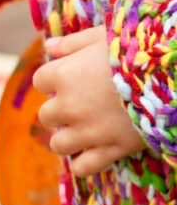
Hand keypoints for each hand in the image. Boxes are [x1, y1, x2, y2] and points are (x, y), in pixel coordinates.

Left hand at [33, 26, 145, 175]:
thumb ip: (73, 42)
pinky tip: (95, 152)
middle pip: (46, 116)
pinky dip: (84, 164)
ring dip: (68, 139)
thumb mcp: (105, 36)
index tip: (71, 79)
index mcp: (65, 75)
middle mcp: (70, 106)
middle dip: (61, 112)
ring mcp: (89, 131)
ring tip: (86, 131)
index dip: (54, 81)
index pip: (41, 81)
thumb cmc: (140, 49)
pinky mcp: (112, 149)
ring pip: (59, 145)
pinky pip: (82, 168)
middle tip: (83, 105)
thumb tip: (48, 45)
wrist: (176, 73)